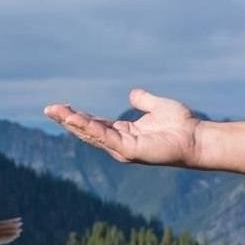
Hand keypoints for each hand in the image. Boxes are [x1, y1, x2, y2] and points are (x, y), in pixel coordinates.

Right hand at [44, 89, 201, 166]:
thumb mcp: (157, 107)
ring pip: (91, 134)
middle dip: (67, 120)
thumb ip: (144, 100)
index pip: (95, 125)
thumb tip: (133, 93)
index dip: (78, 116)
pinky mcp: (129, 150)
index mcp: (124, 134)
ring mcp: (123, 149)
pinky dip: (90, 128)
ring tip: (55, 112)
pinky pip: (105, 137)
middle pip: (87, 131)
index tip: (61, 106)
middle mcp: (120, 144)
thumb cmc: (181, 126)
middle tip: (48, 109)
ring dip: (72, 123)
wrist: (196, 138)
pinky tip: (76, 119)